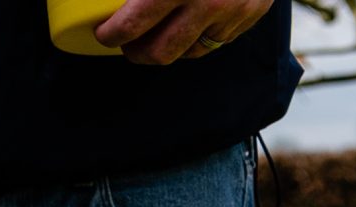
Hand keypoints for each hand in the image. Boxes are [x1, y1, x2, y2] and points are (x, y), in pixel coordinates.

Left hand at [94, 0, 271, 63]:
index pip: (131, 26)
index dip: (111, 34)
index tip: (104, 31)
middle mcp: (208, 2)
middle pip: (159, 52)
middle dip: (136, 51)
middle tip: (126, 41)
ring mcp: (234, 12)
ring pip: (188, 52)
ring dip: (167, 48)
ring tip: (155, 34)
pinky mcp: (252, 14)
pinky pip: (216, 42)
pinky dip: (197, 38)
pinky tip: (187, 23)